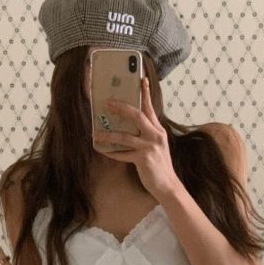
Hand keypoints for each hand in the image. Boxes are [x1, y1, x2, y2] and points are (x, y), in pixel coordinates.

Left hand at [92, 77, 181, 199]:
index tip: (140, 79)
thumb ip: (147, 134)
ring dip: (109, 134)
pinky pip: (123, 154)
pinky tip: (103, 151)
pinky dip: (112, 153)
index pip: (150, 107)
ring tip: (96, 133)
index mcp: (158, 130)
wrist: (167, 185)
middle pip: (137, 115)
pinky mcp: (143, 159)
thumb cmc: (158, 165)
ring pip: (125, 136)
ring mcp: (150, 147)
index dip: (145, 93)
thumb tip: (128, 125)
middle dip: (121, 107)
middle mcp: (155, 135)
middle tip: (107, 103)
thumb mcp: (156, 145)